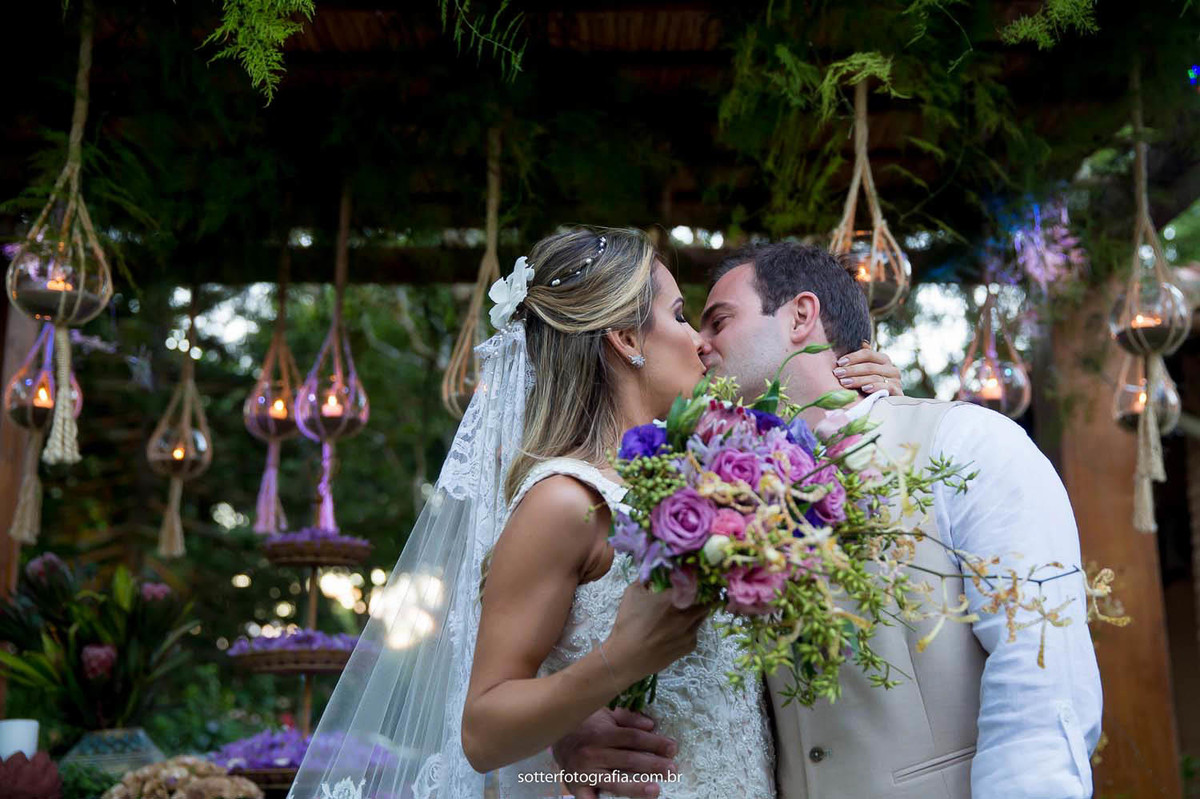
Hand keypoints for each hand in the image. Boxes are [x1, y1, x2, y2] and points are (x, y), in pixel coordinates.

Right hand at [553, 707, 678, 798]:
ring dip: (636, 787)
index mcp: (601, 733)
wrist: (555, 735)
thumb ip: (629, 718)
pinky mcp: (576, 788)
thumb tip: (652, 725)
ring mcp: (584, 773)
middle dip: (653, 765)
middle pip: (628, 760)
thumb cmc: (586, 724)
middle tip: (672, 769)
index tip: (673, 747)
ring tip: (655, 790)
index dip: (654, 743)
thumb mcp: (606, 714)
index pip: (633, 739)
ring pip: (614, 782)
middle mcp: (592, 753)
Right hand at [606, 583, 708, 680]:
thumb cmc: (628, 624)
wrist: (627, 657)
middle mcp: (686, 614)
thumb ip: (645, 579)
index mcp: (673, 598)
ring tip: (691, 607)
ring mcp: (690, 631)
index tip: (697, 577)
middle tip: (698, 592)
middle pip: (706, 600)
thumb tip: (654, 569)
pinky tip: (680, 628)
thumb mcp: (632, 594)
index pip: (696, 583)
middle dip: (705, 595)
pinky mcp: (690, 646)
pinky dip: (692, 627)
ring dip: (700, 610)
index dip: (699, 579)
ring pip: (703, 616)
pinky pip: (696, 631)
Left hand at [834, 346, 903, 395]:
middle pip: (869, 366)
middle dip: (851, 370)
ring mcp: (896, 380)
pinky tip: (864, 389)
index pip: (867, 354)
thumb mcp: (866, 372)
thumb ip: (863, 359)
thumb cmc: (872, 386)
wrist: (887, 404)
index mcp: (883, 359)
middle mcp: (891, 368)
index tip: (839, 362)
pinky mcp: (898, 392)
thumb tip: (862, 341)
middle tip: (837, 373)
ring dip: (858, 380)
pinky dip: (875, 387)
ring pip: (875, 377)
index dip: (852, 357)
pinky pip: (886, 388)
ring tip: (844, 383)